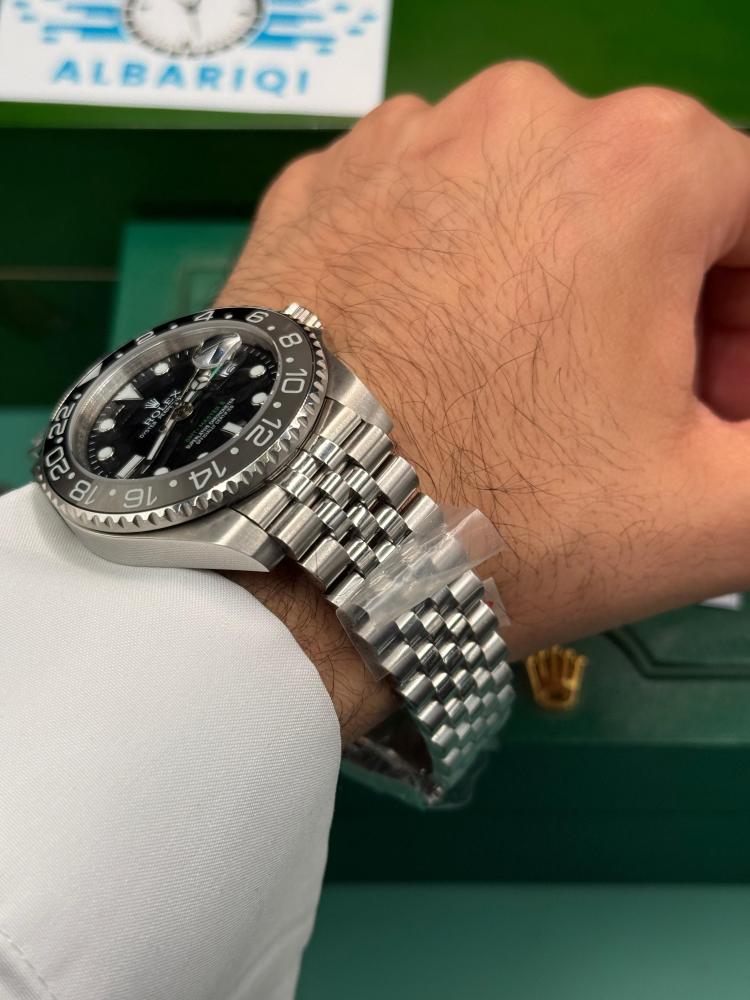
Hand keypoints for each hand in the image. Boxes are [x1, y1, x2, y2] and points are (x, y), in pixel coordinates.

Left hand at [219, 63, 749, 738]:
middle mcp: (516, 114)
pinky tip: (435, 358)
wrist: (291, 548)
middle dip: (664, 303)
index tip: (720, 397)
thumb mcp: (710, 511)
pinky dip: (452, 269)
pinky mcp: (315, 187)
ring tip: (527, 392)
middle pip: (640, 202)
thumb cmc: (510, 520)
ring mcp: (398, 142)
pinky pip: (424, 213)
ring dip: (558, 280)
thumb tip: (749, 417)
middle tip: (637, 412)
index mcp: (638, 161)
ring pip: (529, 200)